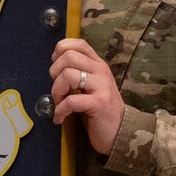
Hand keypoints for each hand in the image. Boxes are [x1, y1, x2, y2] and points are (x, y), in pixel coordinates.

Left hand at [50, 38, 123, 154]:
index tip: (56, 66)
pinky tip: (60, 117)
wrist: (121, 131)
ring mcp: (101, 86)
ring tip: (59, 103)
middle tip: (57, 89)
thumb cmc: (101, 109)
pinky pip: (71, 100)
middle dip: (54, 72)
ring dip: (56, 91)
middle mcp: (101, 71)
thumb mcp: (92, 85)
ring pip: (68, 75)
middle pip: (69, 56)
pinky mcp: (99, 103)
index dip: (61, 50)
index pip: (79, 44)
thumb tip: (55, 65)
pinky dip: (60, 110)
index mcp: (98, 64)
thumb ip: (80, 72)